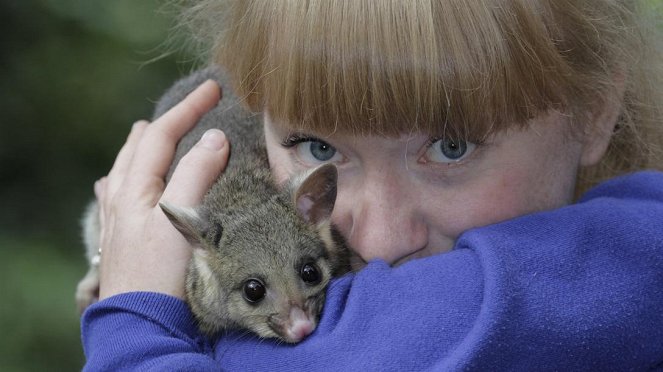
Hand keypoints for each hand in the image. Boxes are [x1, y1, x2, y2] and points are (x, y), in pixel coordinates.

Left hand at [95, 80, 228, 299]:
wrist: (141, 320)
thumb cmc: (160, 272)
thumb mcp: (180, 218)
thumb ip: (196, 174)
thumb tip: (215, 137)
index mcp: (135, 186)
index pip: (161, 132)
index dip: (189, 107)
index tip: (214, 88)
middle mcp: (121, 196)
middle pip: (141, 144)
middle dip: (168, 121)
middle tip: (193, 107)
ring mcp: (119, 217)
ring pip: (128, 166)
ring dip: (146, 145)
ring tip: (155, 133)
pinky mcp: (123, 237)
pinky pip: (119, 192)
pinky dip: (130, 174)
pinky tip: (123, 182)